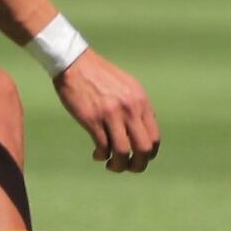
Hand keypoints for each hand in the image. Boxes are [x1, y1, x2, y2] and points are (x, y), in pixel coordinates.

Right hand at [53, 49, 160, 171]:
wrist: (76, 63)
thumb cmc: (101, 77)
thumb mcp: (128, 87)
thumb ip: (138, 107)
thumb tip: (145, 129)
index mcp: (141, 101)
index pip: (154, 138)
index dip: (148, 154)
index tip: (138, 157)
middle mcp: (130, 109)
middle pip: (143, 149)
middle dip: (138, 165)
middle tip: (127, 167)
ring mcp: (112, 114)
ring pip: (123, 152)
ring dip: (118, 165)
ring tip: (111, 164)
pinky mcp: (93, 119)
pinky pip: (103, 147)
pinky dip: (101, 156)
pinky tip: (97, 154)